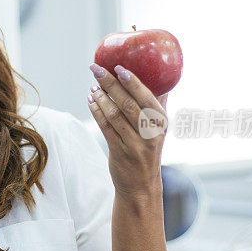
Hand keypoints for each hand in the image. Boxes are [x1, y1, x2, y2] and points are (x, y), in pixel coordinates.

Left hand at [87, 63, 167, 197]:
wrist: (141, 184)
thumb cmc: (148, 148)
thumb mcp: (158, 127)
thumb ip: (157, 103)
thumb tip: (160, 75)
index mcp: (161, 122)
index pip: (147, 97)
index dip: (132, 81)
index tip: (118, 66)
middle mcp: (151, 132)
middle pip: (129, 103)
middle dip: (110, 84)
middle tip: (96, 69)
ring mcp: (135, 143)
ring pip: (115, 115)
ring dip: (101, 98)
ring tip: (92, 86)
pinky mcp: (120, 151)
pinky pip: (106, 127)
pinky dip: (96, 112)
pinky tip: (90, 101)